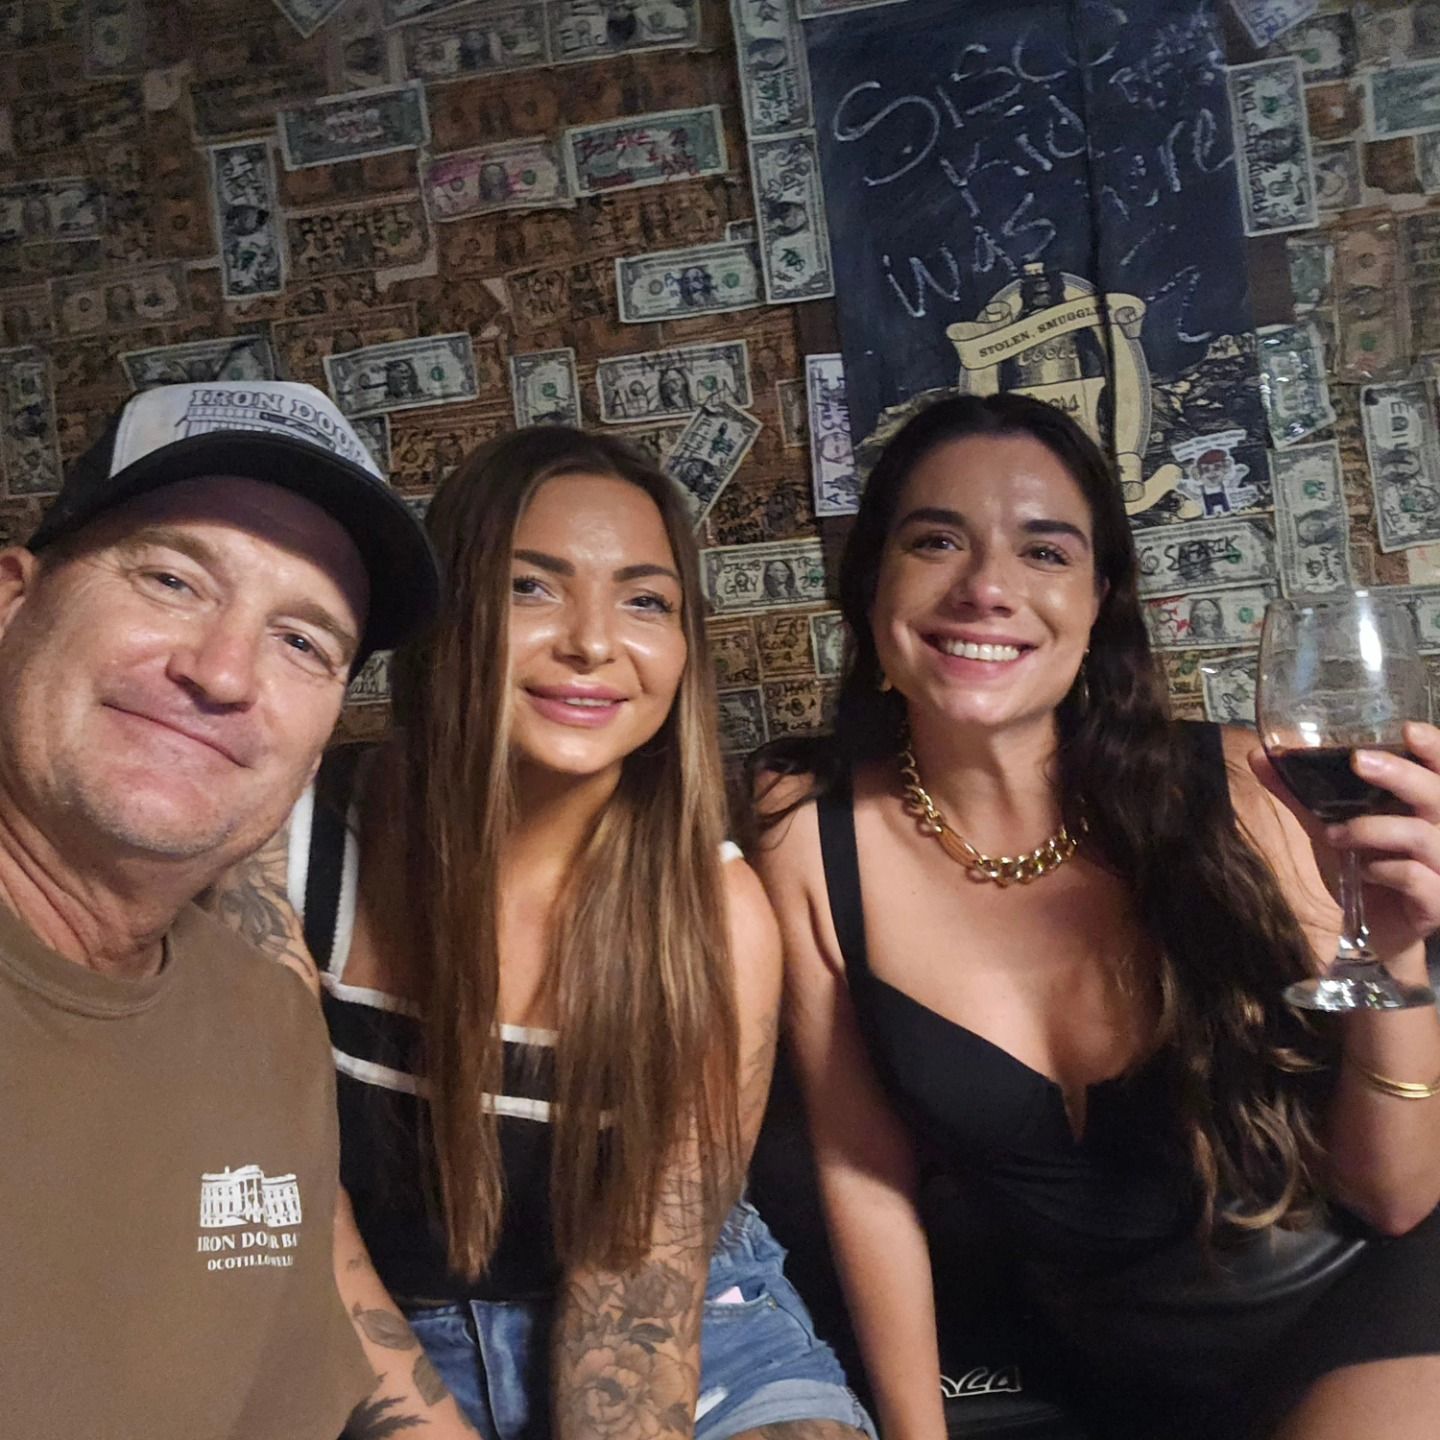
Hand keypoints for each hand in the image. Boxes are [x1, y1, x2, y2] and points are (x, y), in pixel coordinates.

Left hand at [1250, 721, 1439, 957]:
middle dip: (1401, 774)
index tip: (1407, 730)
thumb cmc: (1360, 870)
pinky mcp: (1437, 902)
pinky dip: (1383, 871)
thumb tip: (1260, 756)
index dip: (1434, 748)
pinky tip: (1362, 873)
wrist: (1372, 932)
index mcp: (1424, 808)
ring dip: (1372, 830)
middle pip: (1438, 795)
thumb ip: (1301, 795)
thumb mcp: (1329, 827)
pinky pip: (1417, 878)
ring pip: (1423, 836)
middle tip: (1360, 761)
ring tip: (1335, 836)